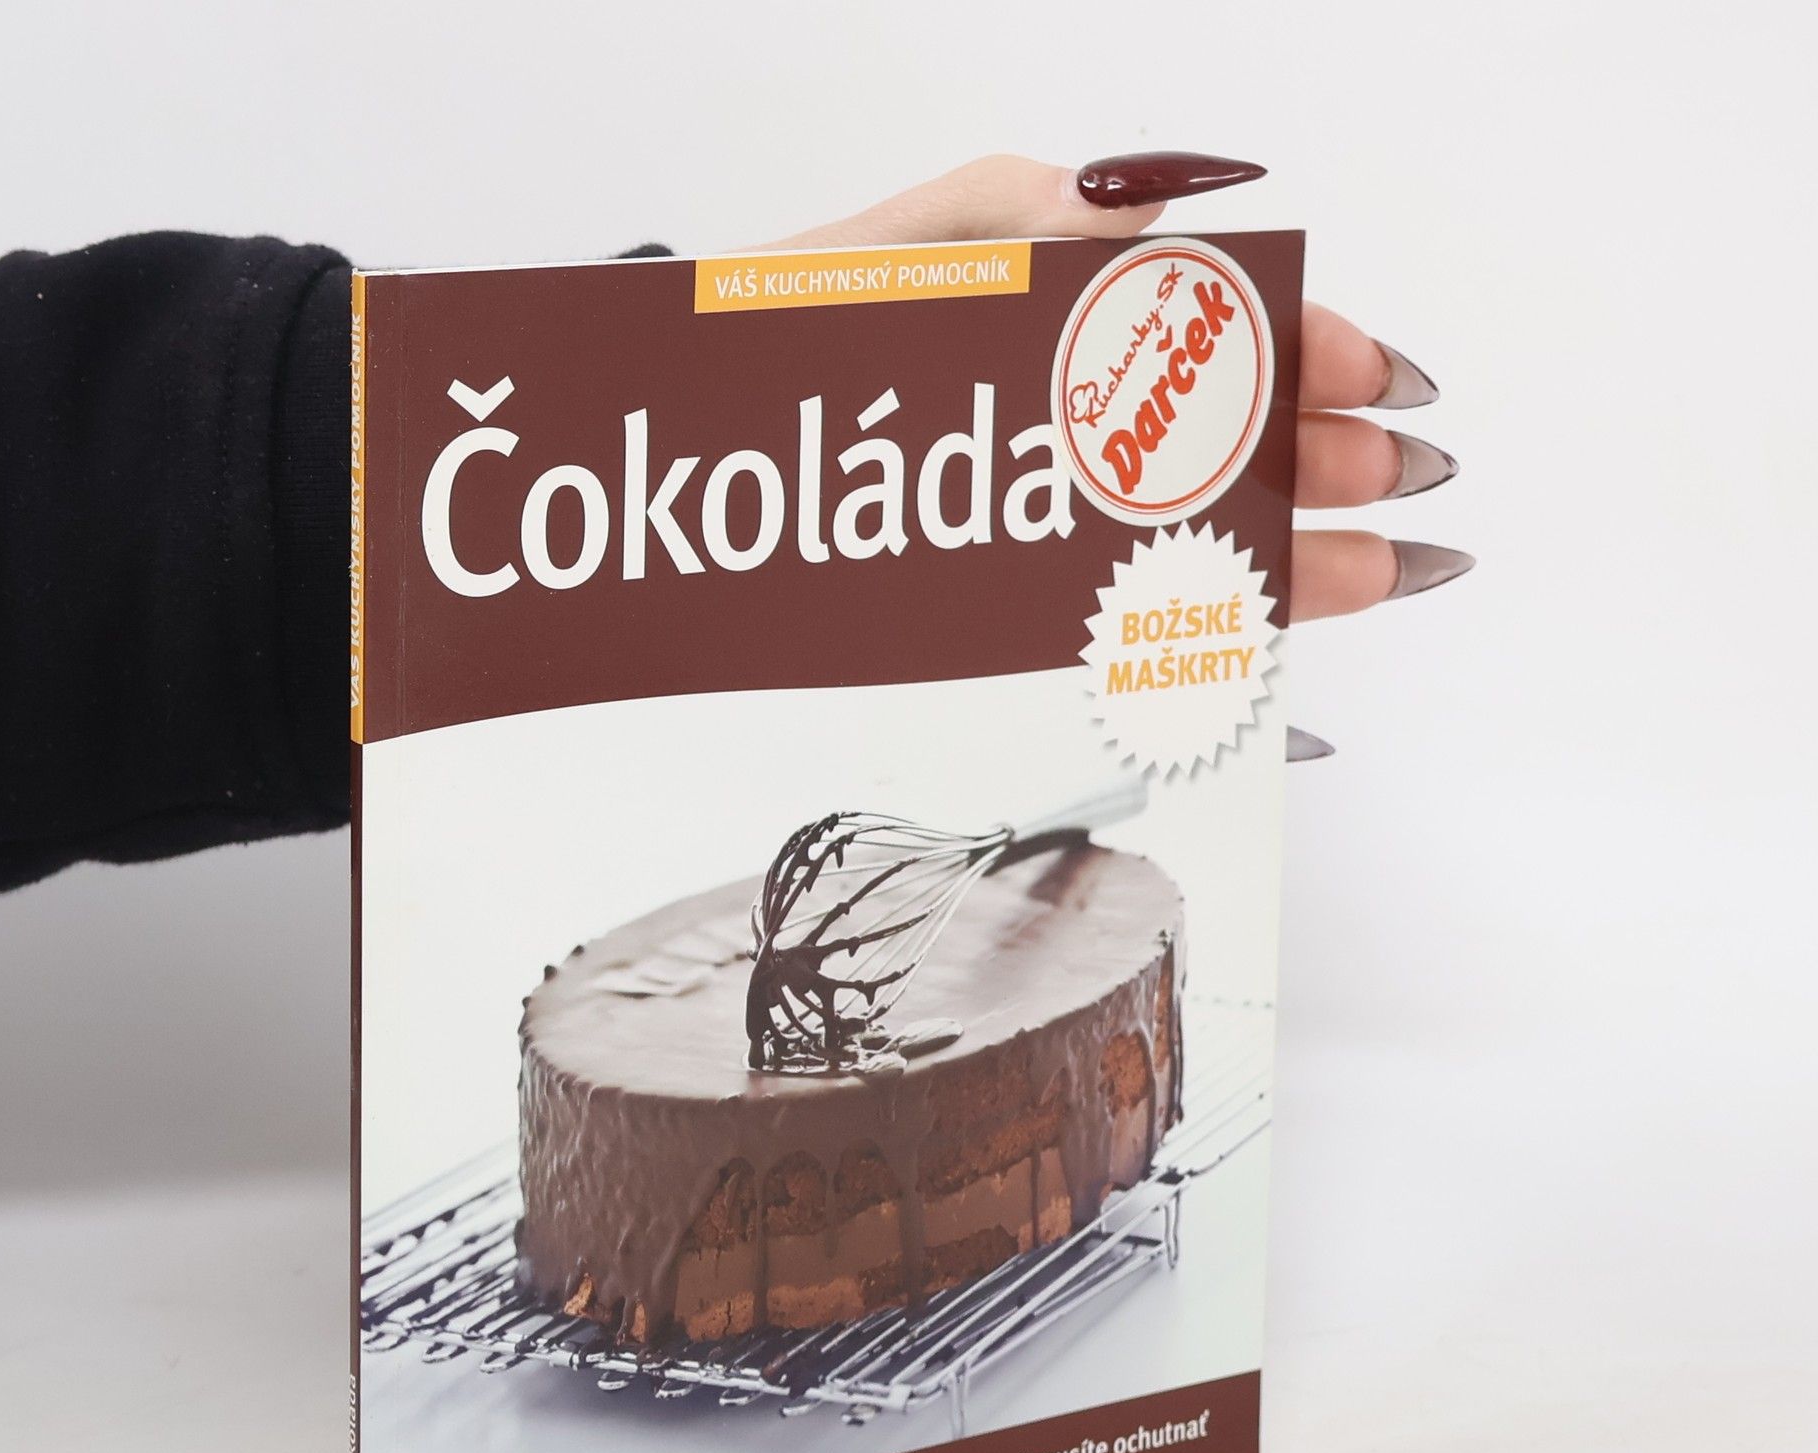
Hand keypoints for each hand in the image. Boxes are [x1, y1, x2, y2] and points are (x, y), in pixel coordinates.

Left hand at [769, 152, 1471, 621]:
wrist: (676, 448)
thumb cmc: (779, 340)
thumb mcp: (900, 251)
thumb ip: (1021, 217)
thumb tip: (1137, 206)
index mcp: (1047, 330)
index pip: (1201, 339)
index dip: (1295, 352)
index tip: (1368, 377)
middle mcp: (1052, 432)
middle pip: (1203, 446)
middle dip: (1311, 459)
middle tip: (1388, 482)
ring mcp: (1029, 519)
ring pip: (1170, 537)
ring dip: (1274, 550)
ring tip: (1362, 572)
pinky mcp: (992, 596)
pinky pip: (1099, 617)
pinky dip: (1180, 627)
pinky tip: (1241, 634)